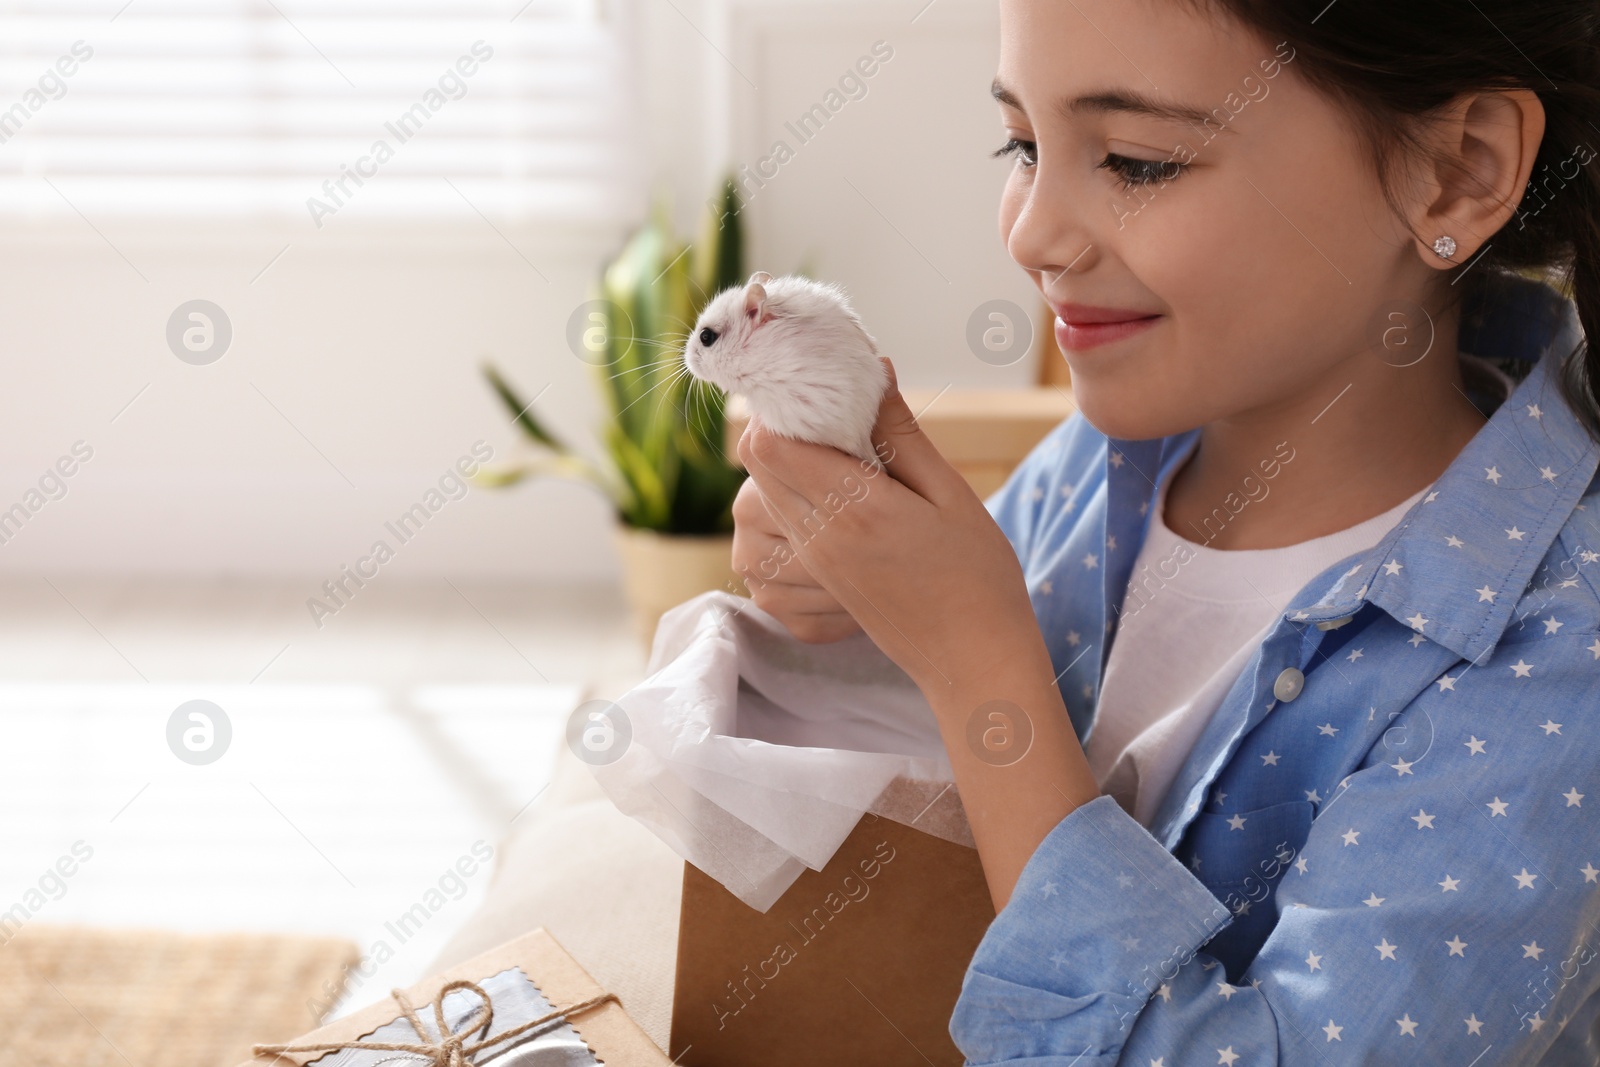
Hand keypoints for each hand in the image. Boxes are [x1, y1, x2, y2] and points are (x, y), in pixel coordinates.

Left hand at [735, 357, 1044, 700]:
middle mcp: (818, 538)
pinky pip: (779, 527)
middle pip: (756, 463)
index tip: (823, 392)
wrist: (973, 660)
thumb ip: (899, 432)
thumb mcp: (948, 492)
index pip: (769, 443)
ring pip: (761, 494)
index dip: (786, 408)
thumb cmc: (977, 574)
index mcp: (853, 509)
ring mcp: (812, 564)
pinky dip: (795, 499)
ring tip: (843, 455)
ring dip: (787, 464)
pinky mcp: (816, 581)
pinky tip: (843, 495)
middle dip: (785, 429)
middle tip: (835, 417)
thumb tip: (871, 371)